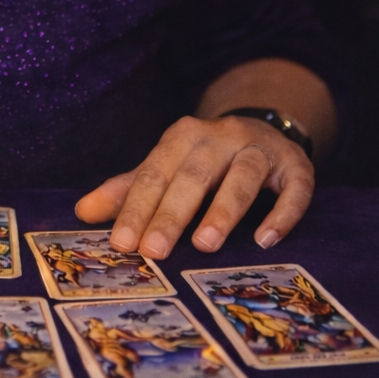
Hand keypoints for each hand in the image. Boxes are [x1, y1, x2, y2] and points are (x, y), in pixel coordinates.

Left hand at [75, 115, 313, 257]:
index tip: (121, 244)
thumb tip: (82, 212)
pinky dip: (282, 212)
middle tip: (154, 250)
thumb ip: (127, 190)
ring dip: (224, 209)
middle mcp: (220, 136)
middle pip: (193, 175)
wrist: (262, 127)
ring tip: (205, 244)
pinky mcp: (296, 165)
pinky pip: (293, 187)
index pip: (153, 174)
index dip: (136, 208)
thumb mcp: (165, 168)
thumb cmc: (204, 159)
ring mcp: (260, 148)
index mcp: (182, 137)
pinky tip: (265, 239)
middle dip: (171, 213)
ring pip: (242, 175)